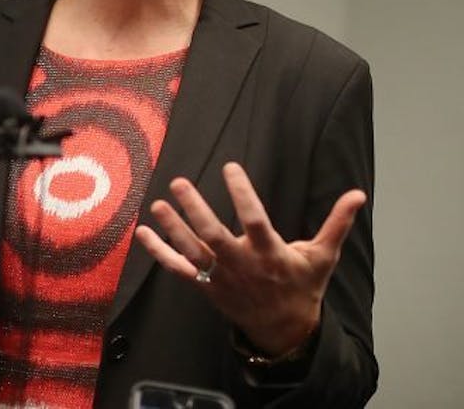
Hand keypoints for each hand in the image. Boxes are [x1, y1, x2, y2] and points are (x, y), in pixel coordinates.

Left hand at [134, 161, 366, 355]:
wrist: (285, 331)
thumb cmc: (302, 287)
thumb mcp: (323, 256)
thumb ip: (337, 223)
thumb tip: (358, 195)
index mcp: (271, 254)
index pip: (255, 220)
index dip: (242, 194)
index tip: (230, 168)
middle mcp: (243, 265)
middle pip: (215, 235)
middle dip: (196, 209)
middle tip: (179, 182)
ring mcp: (222, 277)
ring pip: (193, 251)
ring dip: (173, 228)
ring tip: (157, 204)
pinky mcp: (206, 286)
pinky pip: (179, 269)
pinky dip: (159, 252)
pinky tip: (141, 233)